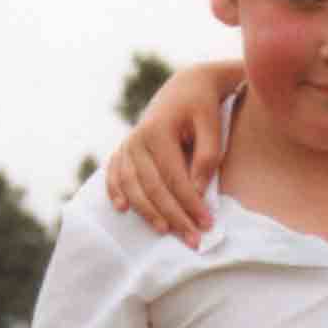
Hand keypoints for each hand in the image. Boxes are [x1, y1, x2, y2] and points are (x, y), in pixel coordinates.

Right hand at [106, 63, 235, 245]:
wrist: (185, 87)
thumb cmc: (203, 107)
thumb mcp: (212, 125)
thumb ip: (207, 156)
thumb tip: (197, 191)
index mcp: (158, 130)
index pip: (173, 177)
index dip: (190, 203)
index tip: (207, 224)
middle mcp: (137, 139)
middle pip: (153, 187)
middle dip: (173, 216)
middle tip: (193, 240)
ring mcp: (128, 144)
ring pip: (132, 185)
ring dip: (147, 212)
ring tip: (165, 232)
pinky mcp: (124, 149)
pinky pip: (114, 173)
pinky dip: (115, 191)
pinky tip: (122, 209)